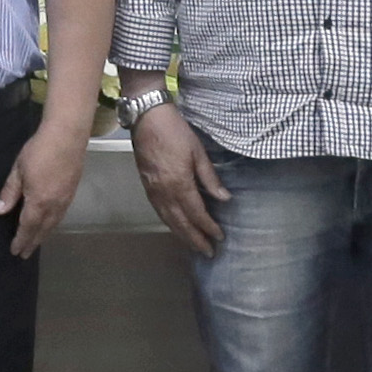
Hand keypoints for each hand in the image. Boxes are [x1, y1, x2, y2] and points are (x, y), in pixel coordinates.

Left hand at [0, 118, 90, 257]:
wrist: (67, 136)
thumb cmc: (39, 150)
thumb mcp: (18, 170)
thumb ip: (10, 192)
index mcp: (39, 201)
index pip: (27, 227)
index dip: (21, 240)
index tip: (15, 251)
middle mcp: (54, 205)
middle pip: (42, 230)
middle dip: (33, 242)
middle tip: (25, 254)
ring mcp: (65, 200)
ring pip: (53, 224)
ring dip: (44, 235)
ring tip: (36, 242)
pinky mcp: (72, 192)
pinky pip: (60, 216)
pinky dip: (52, 224)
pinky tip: (49, 223)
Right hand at [129, 97, 230, 257]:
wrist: (147, 119)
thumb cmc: (175, 131)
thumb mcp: (198, 152)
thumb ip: (210, 178)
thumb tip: (224, 198)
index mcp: (179, 184)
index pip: (196, 213)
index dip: (208, 227)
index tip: (219, 237)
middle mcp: (164, 192)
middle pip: (181, 223)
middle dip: (195, 239)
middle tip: (208, 252)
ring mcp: (153, 191)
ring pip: (168, 220)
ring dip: (182, 235)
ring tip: (194, 245)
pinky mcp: (147, 187)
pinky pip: (160, 212)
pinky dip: (170, 223)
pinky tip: (177, 227)